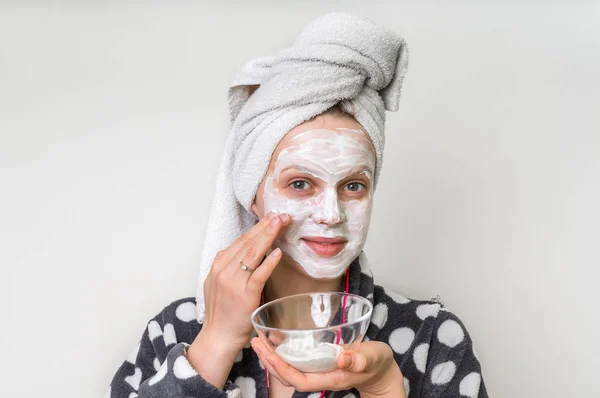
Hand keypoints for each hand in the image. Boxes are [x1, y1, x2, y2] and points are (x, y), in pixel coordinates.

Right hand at [186, 212, 290, 387]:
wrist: (218, 337)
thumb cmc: (222, 313)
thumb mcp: (219, 284)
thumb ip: (229, 267)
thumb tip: (246, 252)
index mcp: (218, 265)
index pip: (241, 241)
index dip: (257, 228)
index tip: (272, 217)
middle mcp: (224, 270)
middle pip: (248, 242)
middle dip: (265, 226)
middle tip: (281, 215)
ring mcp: (233, 281)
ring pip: (253, 253)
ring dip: (268, 236)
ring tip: (281, 223)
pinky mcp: (244, 294)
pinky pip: (258, 274)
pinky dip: (268, 262)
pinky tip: (278, 252)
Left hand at [251, 338, 405, 397]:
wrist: (381, 371)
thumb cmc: (378, 363)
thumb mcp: (374, 357)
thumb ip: (361, 358)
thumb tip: (343, 358)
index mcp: (332, 378)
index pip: (300, 380)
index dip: (282, 370)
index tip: (269, 355)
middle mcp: (322, 377)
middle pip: (288, 377)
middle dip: (270, 362)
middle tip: (255, 343)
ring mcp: (319, 372)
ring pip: (289, 371)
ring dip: (272, 358)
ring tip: (258, 342)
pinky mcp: (319, 364)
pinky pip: (296, 363)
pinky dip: (282, 353)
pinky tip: (274, 341)